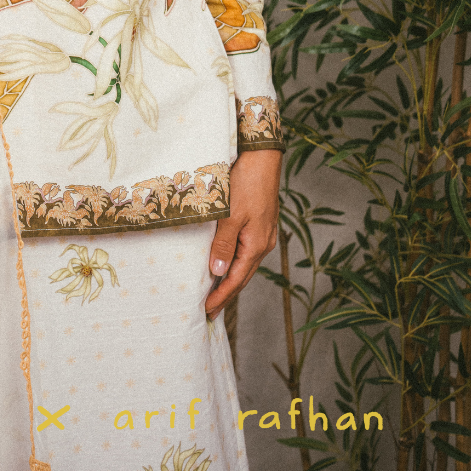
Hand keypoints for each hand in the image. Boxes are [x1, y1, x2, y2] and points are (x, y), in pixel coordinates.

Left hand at [204, 149, 281, 321]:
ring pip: (245, 265)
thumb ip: (224, 245)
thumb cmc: (246, 183)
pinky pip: (247, 252)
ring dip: (231, 280)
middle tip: (209, 311)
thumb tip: (217, 273)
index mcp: (256, 245)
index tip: (206, 311)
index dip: (221, 297)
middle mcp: (263, 244)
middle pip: (242, 277)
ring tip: (217, 293)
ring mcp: (264, 234)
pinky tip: (227, 264)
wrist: (263, 158)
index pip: (235, 280)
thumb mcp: (230, 215)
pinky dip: (236, 264)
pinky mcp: (261, 224)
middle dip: (226, 295)